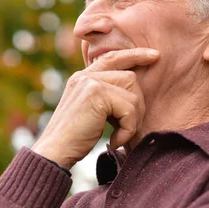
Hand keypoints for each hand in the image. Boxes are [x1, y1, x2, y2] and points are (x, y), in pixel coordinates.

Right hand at [31, 48, 158, 168]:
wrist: (54, 152)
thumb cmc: (73, 139)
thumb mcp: (89, 112)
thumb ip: (104, 97)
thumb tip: (134, 93)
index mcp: (82, 78)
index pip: (112, 58)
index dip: (134, 55)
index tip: (154, 55)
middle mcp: (84, 76)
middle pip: (130, 77)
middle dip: (137, 105)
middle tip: (126, 128)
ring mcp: (89, 82)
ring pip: (133, 93)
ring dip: (133, 119)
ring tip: (119, 135)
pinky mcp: (96, 94)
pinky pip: (129, 108)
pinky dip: (128, 129)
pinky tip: (114, 141)